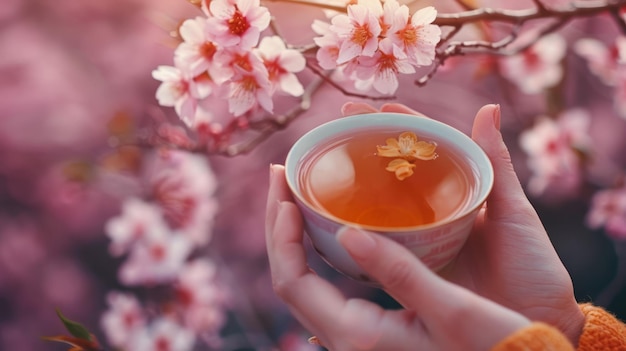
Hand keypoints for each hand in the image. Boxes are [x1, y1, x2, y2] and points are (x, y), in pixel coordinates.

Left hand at [266, 164, 530, 349]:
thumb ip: (398, 272)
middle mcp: (347, 341)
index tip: (286, 190)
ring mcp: (355, 338)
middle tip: (280, 176)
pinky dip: (313, 251)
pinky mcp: (367, 330)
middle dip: (278, 226)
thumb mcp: (450, 307)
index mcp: (358, 336)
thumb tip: (346, 231)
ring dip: (293, 237)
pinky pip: (323, 287)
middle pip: (289, 279)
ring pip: (303, 283)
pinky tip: (323, 226)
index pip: (292, 280)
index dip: (281, 233)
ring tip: (293, 193)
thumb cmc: (493, 345)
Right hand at [341, 102, 585, 342]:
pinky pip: (380, 243)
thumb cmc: (532, 268)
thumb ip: (497, 166)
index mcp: (462, 189)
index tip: (370, 106)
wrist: (531, 322)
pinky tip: (337, 218)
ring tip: (329, 162)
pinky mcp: (411, 268)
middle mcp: (436, 210)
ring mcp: (422, 238)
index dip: (398, 124)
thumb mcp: (515, 213)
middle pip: (396, 171)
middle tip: (338, 125)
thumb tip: (488, 108)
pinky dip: (359, 228)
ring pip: (383, 204)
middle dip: (366, 145)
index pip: (425, 147)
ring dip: (357, 183)